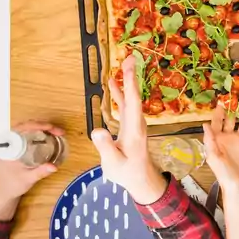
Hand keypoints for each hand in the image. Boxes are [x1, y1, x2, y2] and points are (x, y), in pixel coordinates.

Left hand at [0, 121, 64, 220]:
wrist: (3, 192)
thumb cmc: (12, 185)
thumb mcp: (27, 179)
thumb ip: (40, 172)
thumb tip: (54, 166)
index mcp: (8, 148)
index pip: (20, 129)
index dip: (36, 125)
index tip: (50, 128)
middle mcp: (8, 143)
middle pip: (24, 126)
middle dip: (42, 125)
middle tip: (57, 131)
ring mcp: (12, 145)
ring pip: (26, 129)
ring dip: (41, 128)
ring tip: (55, 132)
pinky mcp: (16, 147)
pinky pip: (26, 135)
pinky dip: (38, 133)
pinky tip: (47, 136)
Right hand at [90, 55, 166, 204]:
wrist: (140, 179)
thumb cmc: (128, 173)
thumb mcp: (114, 163)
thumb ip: (106, 147)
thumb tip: (97, 131)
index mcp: (134, 130)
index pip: (133, 103)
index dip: (130, 85)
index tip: (129, 68)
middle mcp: (137, 123)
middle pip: (134, 96)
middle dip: (131, 77)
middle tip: (130, 58)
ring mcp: (134, 124)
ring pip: (130, 100)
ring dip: (126, 83)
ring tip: (123, 65)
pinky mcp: (130, 126)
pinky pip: (125, 106)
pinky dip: (120, 94)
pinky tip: (114, 85)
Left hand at [203, 106, 238, 196]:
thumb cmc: (222, 172)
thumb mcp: (213, 156)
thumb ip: (210, 140)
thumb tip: (205, 124)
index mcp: (216, 138)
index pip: (217, 121)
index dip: (219, 111)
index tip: (222, 99)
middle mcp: (228, 135)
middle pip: (231, 118)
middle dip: (234, 107)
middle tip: (238, 94)